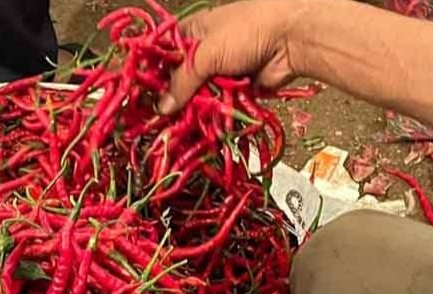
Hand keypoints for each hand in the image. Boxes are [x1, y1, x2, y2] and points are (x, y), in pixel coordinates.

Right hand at [159, 0, 308, 114]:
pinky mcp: (234, 91)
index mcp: (192, 33)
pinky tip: (198, 125)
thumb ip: (182, 80)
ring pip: (196, 97)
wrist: (292, 40)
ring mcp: (219, 73)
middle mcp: (203, 53)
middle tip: (157, 117)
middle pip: (178, 81)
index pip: (162, 56)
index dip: (151, 76)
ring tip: (176, 124)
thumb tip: (163, 106)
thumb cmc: (249, 30)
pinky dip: (209, 115)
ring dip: (190, 110)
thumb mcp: (206, 53)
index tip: (140, 97)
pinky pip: (215, 107)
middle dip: (170, 99)